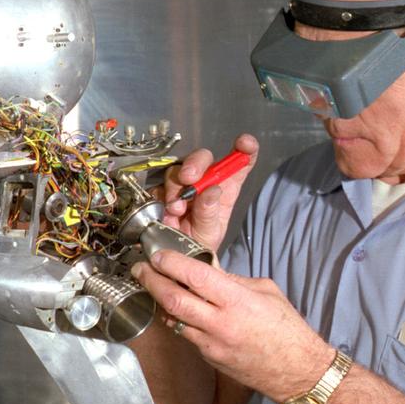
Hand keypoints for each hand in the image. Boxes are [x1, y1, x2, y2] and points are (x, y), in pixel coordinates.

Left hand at [132, 250, 334, 403]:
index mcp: (237, 301)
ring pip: (174, 319)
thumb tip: (209, 270)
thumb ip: (233, 281)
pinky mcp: (210, 358)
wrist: (297, 371)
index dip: (170, 263)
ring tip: (153, 287)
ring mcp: (212, 344)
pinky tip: (176, 311)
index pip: (194, 276)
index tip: (157, 255)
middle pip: (174, 299)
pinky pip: (187, 335)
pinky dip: (178, 320)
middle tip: (140, 270)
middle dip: (152, 281)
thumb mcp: (265, 292)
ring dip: (161, 302)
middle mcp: (221, 323)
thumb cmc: (287, 330)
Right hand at [160, 133, 258, 251]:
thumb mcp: (210, 233)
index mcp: (225, 188)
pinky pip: (159, 186)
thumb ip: (210, 214)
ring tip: (178, 210)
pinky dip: (162, 198)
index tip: (245, 143)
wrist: (175, 260)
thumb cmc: (199, 244)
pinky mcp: (163, 192)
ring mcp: (182, 185)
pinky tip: (167, 213)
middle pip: (203, 158)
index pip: (240, 162)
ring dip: (176, 187)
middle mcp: (204, 182)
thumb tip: (211, 192)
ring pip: (177, 170)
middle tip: (190, 178)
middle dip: (196, 164)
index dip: (245, 148)